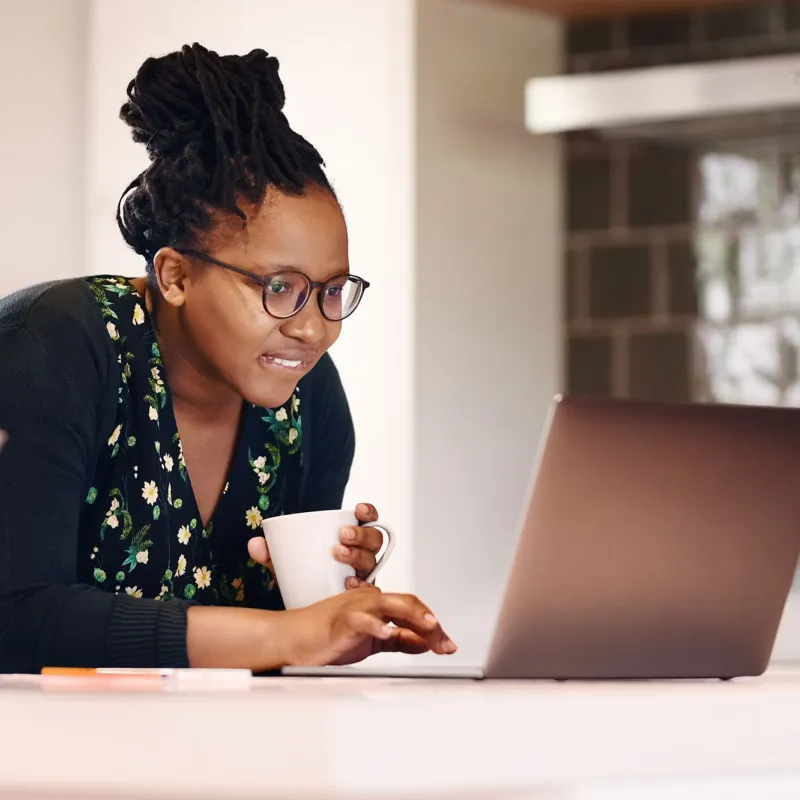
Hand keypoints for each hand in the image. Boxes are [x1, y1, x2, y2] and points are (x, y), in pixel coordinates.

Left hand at [246, 502, 385, 590]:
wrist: (304, 607)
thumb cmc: (302, 577)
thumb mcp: (286, 562)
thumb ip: (270, 553)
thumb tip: (254, 544)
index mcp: (351, 539)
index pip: (367, 520)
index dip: (368, 512)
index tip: (358, 509)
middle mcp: (362, 555)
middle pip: (374, 540)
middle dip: (361, 535)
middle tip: (341, 536)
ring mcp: (364, 575)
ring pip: (372, 561)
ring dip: (358, 555)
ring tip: (338, 554)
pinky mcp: (362, 596)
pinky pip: (370, 589)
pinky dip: (361, 585)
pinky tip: (348, 583)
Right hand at [279, 586, 457, 666]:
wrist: (292, 638)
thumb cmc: (326, 636)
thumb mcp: (371, 640)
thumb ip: (397, 639)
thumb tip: (424, 642)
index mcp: (377, 604)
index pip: (412, 608)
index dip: (432, 625)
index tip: (447, 644)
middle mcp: (369, 600)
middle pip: (407, 604)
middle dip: (430, 623)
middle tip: (445, 643)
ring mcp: (355, 608)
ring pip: (391, 605)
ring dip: (413, 616)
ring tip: (431, 627)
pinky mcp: (342, 621)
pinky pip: (362, 620)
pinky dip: (377, 626)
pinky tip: (387, 633)